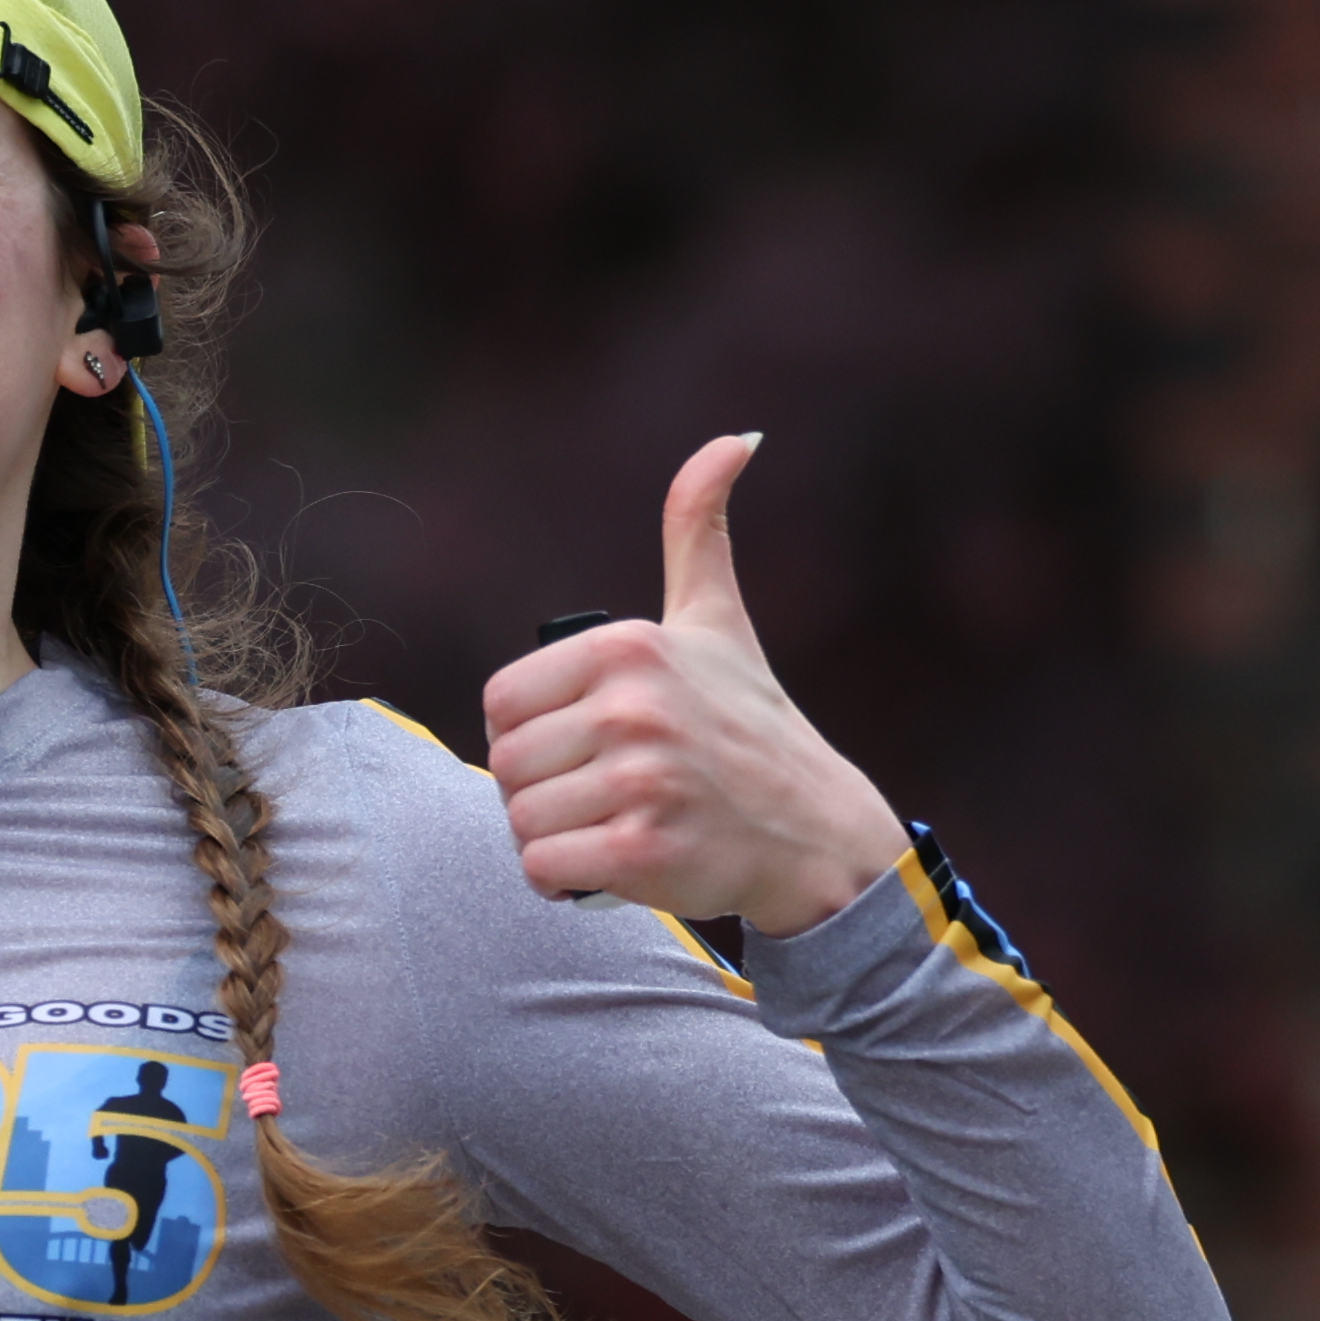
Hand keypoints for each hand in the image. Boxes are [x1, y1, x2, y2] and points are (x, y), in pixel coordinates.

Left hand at [481, 436, 906, 937]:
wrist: (817, 834)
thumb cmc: (752, 728)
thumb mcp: (718, 620)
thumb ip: (699, 530)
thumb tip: (735, 440)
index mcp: (628, 647)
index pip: (502, 702)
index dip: (529, 736)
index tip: (582, 747)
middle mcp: (633, 706)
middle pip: (505, 766)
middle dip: (543, 791)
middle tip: (604, 794)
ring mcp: (641, 779)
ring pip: (520, 821)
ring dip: (554, 838)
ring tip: (615, 824)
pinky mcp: (642, 850)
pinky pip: (545, 869)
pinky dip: (567, 880)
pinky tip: (616, 862)